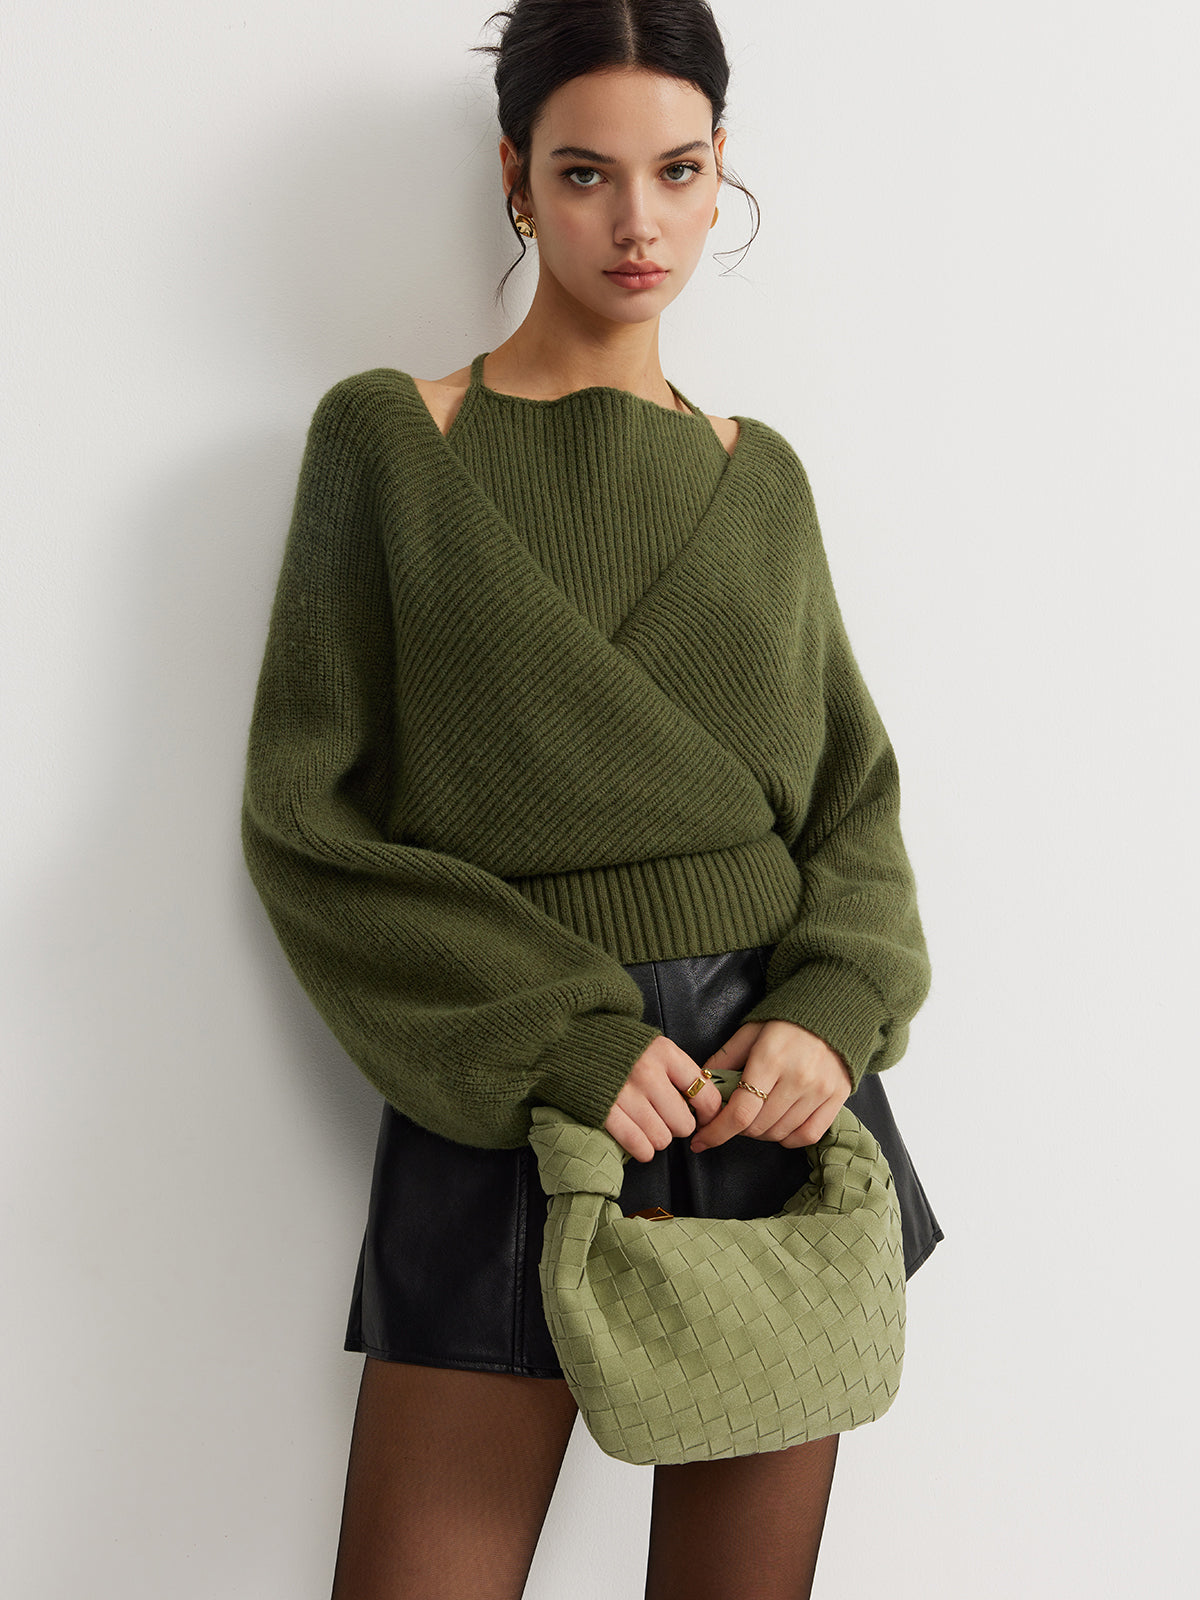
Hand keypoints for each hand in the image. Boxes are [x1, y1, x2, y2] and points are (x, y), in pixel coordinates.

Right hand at [604, 1035, 724, 1161]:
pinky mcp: (604, 1111)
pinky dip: (641, 1149)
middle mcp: (648, 1073)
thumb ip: (677, 1070)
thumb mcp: (653, 1046)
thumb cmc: (618, 1046)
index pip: (705, 1095)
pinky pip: (638, 1146)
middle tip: (664, 1116)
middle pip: (683, 1124)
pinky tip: (637, 1138)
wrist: (570, 1038)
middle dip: (676, 1125)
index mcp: (665, 1053)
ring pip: (662, 1139)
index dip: (709, 1114)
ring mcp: (624, 1094)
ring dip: (657, 1137)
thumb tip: (702, 1105)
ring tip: (646, 1123)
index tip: (702, 1117)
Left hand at [689, 1020, 851, 1151]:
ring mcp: (820, 1090)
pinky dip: (789, 1138)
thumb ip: (724, 1060)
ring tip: (757, 1115)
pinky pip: (808, 1135)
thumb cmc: (784, 1022)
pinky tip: (779, 1125)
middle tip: (733, 1116)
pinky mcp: (837, 1097)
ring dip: (761, 1132)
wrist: (831, 1011)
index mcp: (770, 1059)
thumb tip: (700, 1086)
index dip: (717, 1132)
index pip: (740, 1111)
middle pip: (758, 1126)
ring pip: (780, 1133)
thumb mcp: (748, 1033)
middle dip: (737, 1128)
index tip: (701, 1140)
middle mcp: (797, 1077)